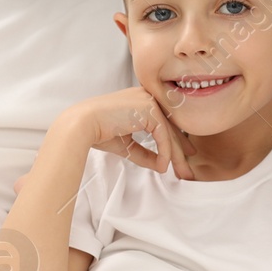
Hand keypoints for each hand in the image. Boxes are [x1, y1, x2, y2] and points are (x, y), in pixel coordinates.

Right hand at [64, 87, 197, 179]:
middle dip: (180, 151)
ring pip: (170, 132)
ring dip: (177, 155)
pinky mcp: (149, 108)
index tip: (184, 156)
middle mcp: (147, 97)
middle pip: (170, 127)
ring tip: (182, 173)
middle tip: (188, 170)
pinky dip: (165, 152)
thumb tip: (162, 166)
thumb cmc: (99, 132)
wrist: (83, 124)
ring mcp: (149, 100)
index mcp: (141, 101)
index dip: (175, 141)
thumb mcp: (127, 145)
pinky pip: (163, 134)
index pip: (164, 122)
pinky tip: (163, 167)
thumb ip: (145, 152)